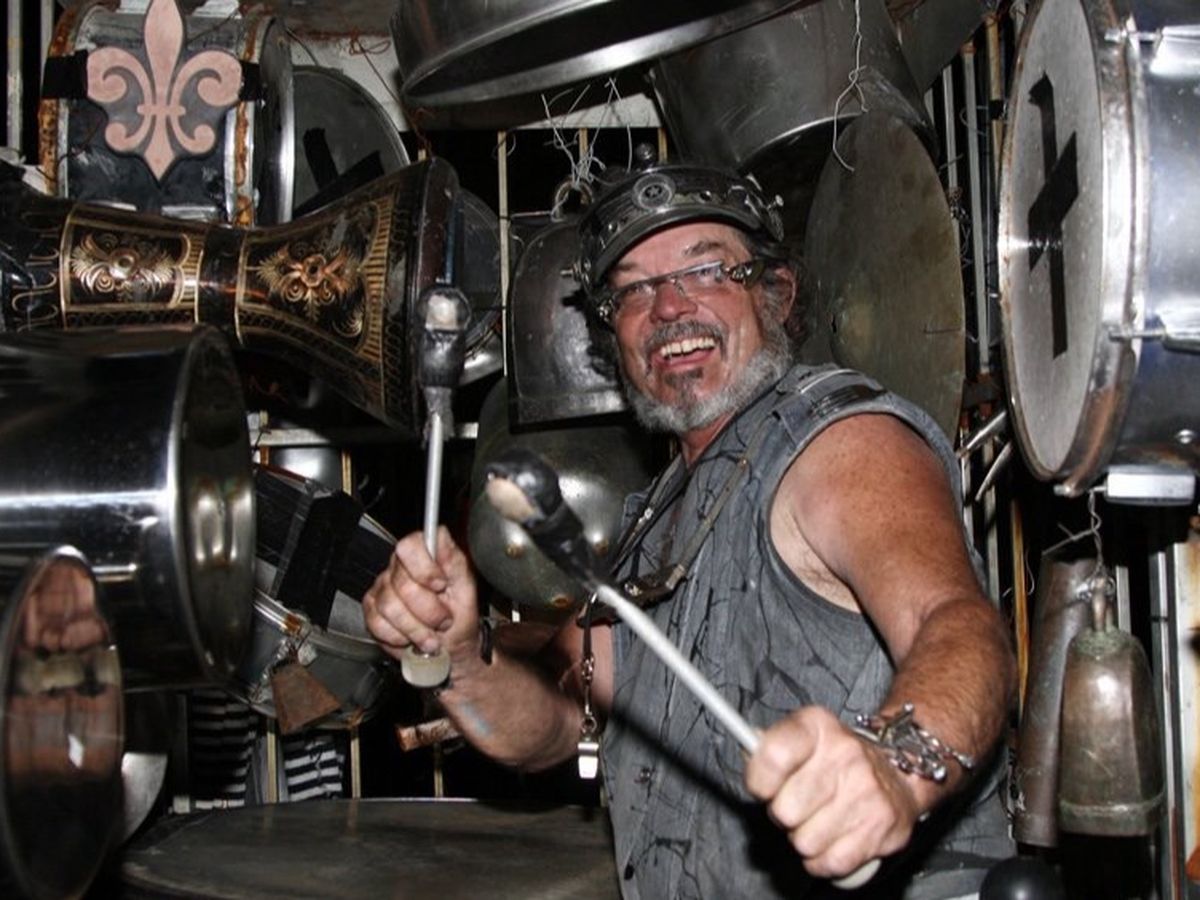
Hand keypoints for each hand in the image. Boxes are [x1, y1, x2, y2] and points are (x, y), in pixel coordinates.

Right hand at [363, 526, 479, 665]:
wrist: (450, 648)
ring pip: (390, 607)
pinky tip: (411, 636)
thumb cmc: (460, 617)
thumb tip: (441, 535)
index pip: (411, 545)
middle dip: (428, 611)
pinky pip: (377, 623)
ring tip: (430, 636)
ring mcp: (383, 587)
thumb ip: (453, 561)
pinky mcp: (372, 610)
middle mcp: (400, 567)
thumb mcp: (466, 589)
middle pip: (402, 584)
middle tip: (443, 621)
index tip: (441, 585)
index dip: (424, 568)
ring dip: (416, 629)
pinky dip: (399, 637)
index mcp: (425, 554)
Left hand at [744, 706, 921, 880]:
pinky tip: (833, 837)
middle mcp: (845, 753)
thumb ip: (767, 749)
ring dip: (805, 838)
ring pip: (804, 842)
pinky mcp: (882, 826)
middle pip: (784, 810)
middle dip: (783, 814)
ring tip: (819, 818)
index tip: (762, 787)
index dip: (759, 780)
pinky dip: (824, 859)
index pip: (773, 756)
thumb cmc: (834, 759)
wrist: (897, 772)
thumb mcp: (800, 738)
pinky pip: (829, 863)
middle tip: (798, 804)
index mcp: (817, 726)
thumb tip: (748, 755)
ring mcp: (866, 791)